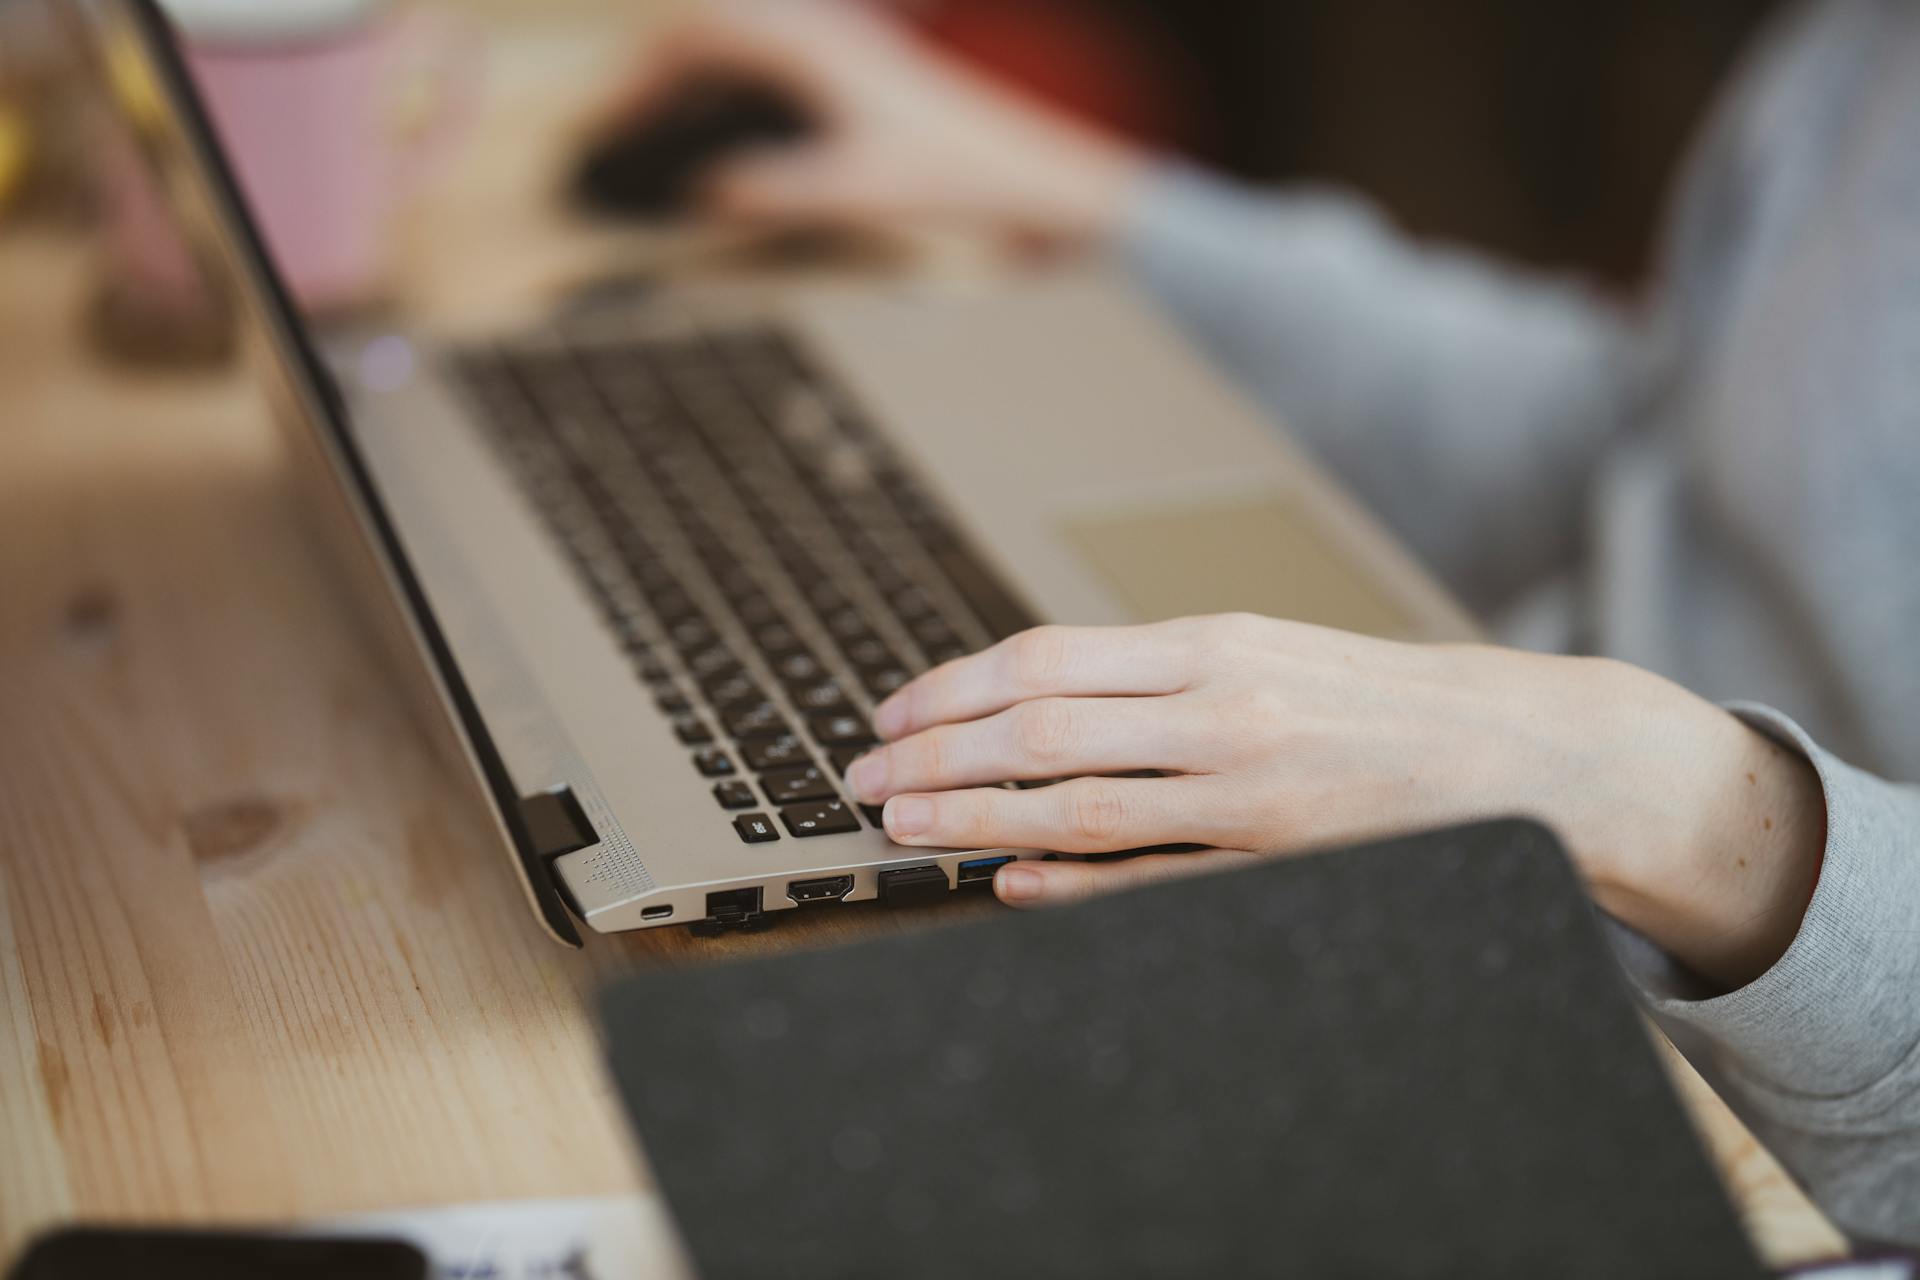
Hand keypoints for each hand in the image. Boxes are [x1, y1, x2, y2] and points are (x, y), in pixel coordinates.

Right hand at [599, 0, 1146, 238]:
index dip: (642, 77)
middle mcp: (823, 34)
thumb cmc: (954, 174)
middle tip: (625, 129)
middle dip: (658, 74)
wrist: (1030, 175)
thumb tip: (703, 192)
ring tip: (666, 136)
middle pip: (712, 31)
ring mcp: (841, 51)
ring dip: (696, 81)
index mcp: (810, 44)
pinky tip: (735, 145)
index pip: (697, 34)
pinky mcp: (858, 77)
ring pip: (742, 45)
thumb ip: (771, 192)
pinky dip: (735, 94)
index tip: (612, 124)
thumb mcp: (852, 192)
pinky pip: (774, 66)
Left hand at [849, 615, 1826, 989]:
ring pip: (1083, 807)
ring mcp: (1252, 795)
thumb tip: (1026, 703)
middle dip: (937, 759)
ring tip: (906, 830)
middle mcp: (1224, 711)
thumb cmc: (1373, 698)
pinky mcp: (1281, 866)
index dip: (950, 690)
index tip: (888, 717)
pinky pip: (1156, 881)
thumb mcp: (1263, 653)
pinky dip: (1074, 884)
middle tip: (863, 785)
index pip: (1046, 659)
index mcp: (1214, 644)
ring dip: (978, 819)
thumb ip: (1151, 676)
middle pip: (1042, 731)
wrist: (1520, 745)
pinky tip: (1012, 884)